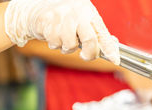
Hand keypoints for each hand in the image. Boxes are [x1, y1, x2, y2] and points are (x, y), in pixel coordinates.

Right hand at [4, 0, 119, 63]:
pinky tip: (54, 35)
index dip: (110, 49)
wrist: (36, 7)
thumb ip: (96, 32)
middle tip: (85, 55)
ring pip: (70, 45)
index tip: (115, 60)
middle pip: (90, 40)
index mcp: (89, 12)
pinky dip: (55, 44)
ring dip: (67, 48)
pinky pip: (55, 43)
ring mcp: (61, 16)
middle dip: (89, 53)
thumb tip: (113, 46)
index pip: (103, 33)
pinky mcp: (47, 21)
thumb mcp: (84, 19)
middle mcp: (77, 12)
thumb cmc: (66, 16)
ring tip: (64, 39)